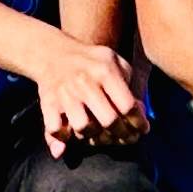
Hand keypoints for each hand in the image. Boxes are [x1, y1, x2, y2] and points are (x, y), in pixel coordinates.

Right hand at [27, 33, 148, 156]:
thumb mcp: (116, 63)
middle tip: (128, 138)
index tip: (143, 129)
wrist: (54, 53)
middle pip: (109, 120)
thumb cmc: (93, 62)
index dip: (139, 122)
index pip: (127, 105)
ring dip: (96, 137)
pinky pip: (56, 129)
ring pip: (83, 128)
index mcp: (105, 71)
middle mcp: (85, 83)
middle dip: (123, 135)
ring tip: (104, 136)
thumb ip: (130, 85)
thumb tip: (140, 112)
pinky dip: (65, 137)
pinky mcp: (48, 103)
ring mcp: (65, 94)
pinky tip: (76, 134)